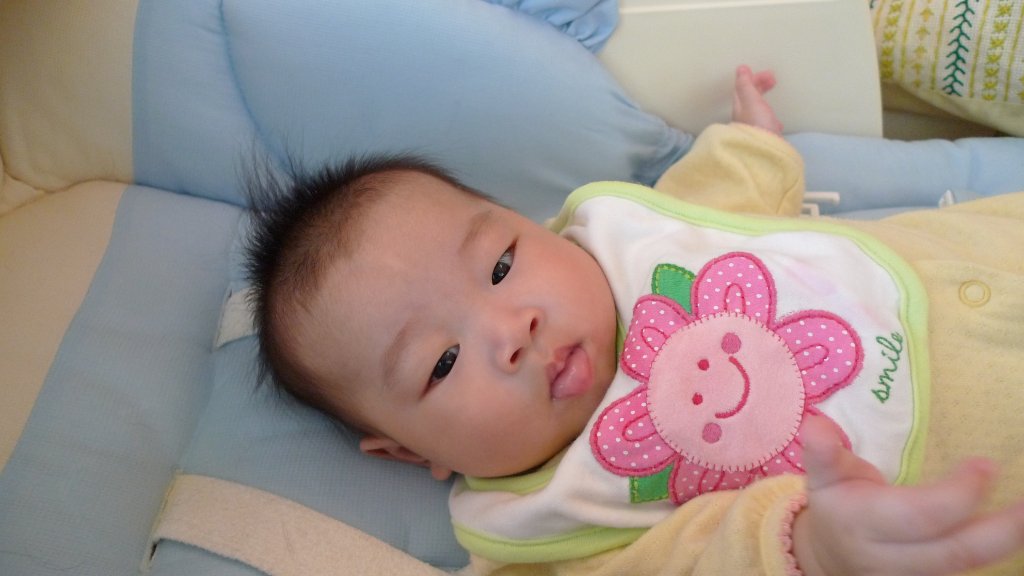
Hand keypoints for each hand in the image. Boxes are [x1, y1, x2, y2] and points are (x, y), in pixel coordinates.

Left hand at [732, 65, 782, 133]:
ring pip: (757, 110)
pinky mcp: (763, 137)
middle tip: (773, 80)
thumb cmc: (757, 125)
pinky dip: (771, 119)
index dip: (754, 78)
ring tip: (773, 98)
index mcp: (740, 107)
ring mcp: (753, 128)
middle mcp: (744, 117)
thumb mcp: (751, 101)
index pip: (743, 88)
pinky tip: (777, 123)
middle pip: (750, 98)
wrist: (764, 152)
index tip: (769, 74)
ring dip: (764, 100)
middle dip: (760, 87)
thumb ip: (745, 85)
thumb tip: (740, 69)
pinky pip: (766, 125)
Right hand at [792, 415, 1023, 575]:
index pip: (919, 515)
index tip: (986, 464)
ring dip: (1008, 541)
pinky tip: (1018, 527)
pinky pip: (967, 569)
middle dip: (1000, 528)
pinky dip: (997, 550)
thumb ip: (823, 453)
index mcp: (862, 524)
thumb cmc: (836, 505)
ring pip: (965, 565)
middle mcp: (889, 558)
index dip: (958, 494)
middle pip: (953, 550)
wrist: (829, 558)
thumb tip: (816, 426)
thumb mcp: (822, 477)